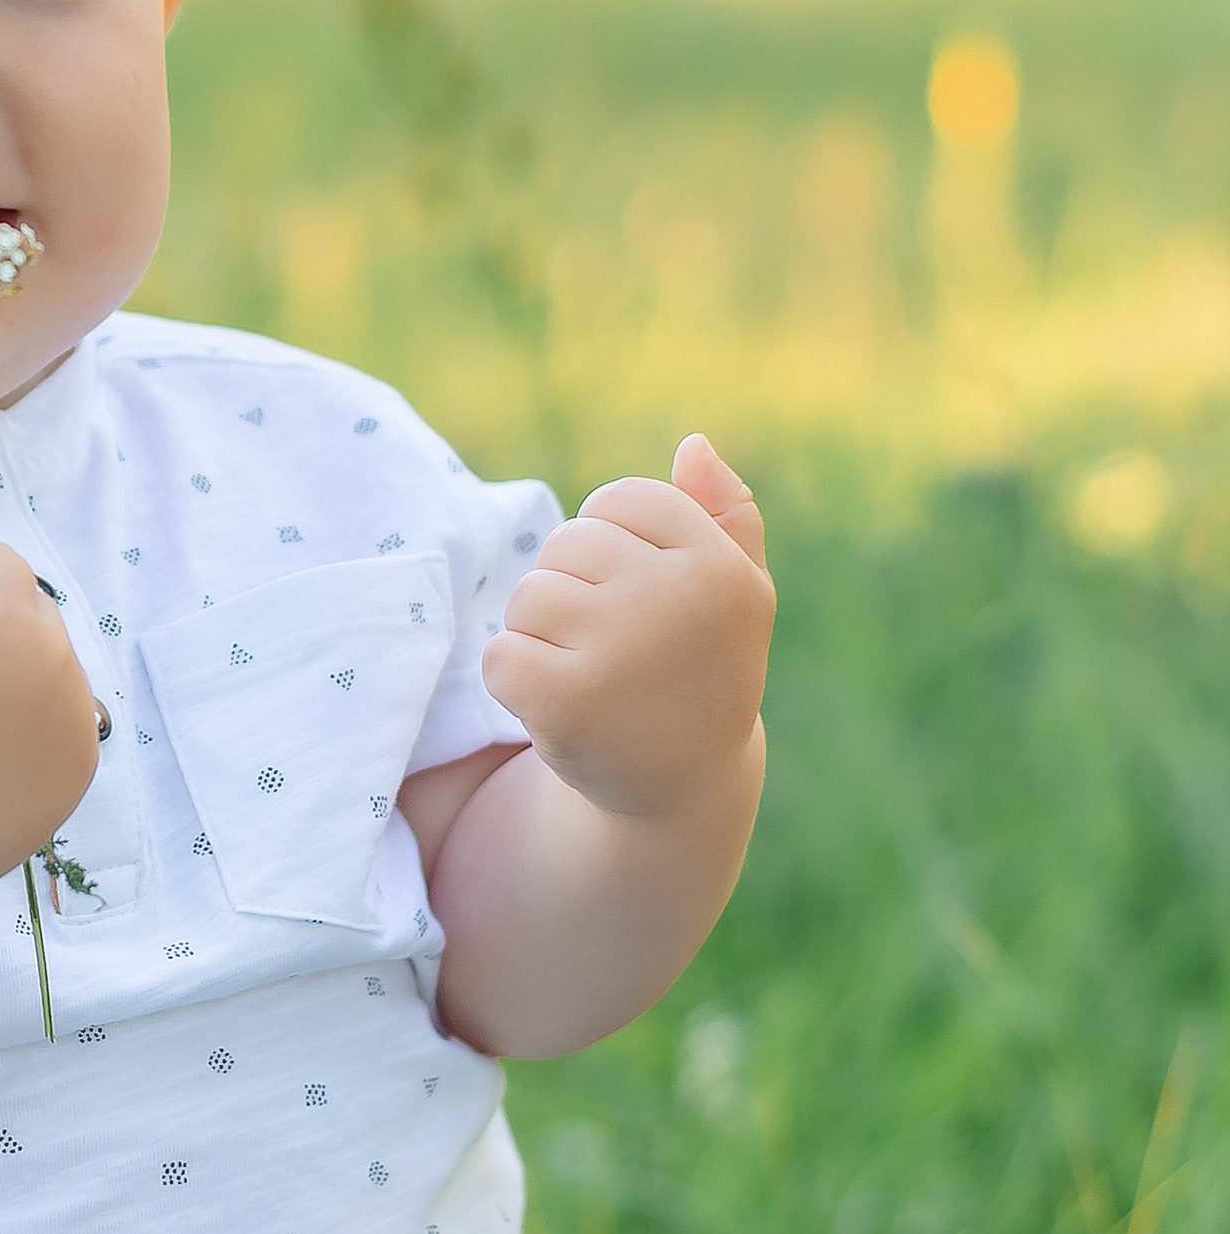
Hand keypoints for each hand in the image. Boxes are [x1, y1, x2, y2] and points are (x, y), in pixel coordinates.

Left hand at [478, 435, 772, 823]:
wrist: (682, 789)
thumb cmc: (699, 670)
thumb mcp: (732, 593)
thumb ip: (722, 514)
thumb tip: (693, 444)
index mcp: (718, 563)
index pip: (619, 499)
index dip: (610, 544)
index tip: (639, 596)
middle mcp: (677, 599)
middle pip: (568, 542)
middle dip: (574, 589)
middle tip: (616, 648)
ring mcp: (621, 650)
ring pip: (529, 595)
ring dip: (542, 635)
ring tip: (589, 674)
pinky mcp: (567, 701)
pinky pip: (500, 655)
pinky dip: (515, 682)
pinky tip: (560, 708)